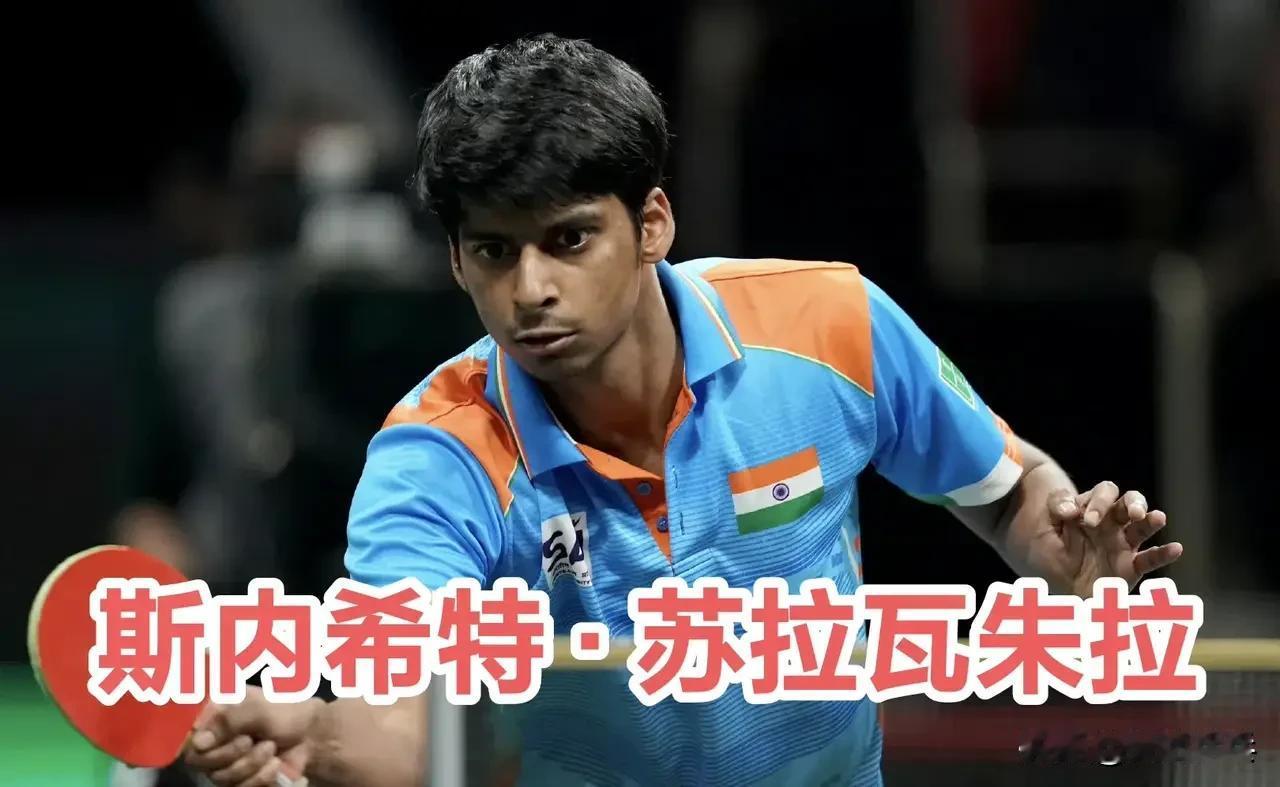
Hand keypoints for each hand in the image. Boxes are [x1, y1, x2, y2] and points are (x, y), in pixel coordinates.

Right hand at [184, 686, 322, 786]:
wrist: (311, 735)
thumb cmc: (285, 712)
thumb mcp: (259, 708)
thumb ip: (228, 720)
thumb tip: (197, 742)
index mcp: (214, 714)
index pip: (186, 733)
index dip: (199, 742)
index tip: (215, 742)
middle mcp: (213, 740)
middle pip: (199, 761)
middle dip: (231, 754)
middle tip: (253, 741)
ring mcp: (224, 762)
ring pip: (220, 778)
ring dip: (251, 765)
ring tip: (271, 749)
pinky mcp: (238, 781)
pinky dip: (259, 779)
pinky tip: (274, 765)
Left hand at [1041, 481, 1182, 596]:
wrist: (1051, 584)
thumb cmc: (1048, 552)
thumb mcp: (1043, 526)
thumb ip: (1056, 509)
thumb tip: (1071, 507)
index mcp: (1090, 510)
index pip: (1103, 494)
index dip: (1099, 502)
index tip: (1087, 521)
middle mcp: (1110, 523)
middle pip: (1128, 502)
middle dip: (1133, 503)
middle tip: (1132, 512)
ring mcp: (1122, 544)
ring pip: (1142, 526)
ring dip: (1151, 521)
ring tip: (1157, 518)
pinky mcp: (1130, 566)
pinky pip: (1149, 559)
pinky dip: (1164, 554)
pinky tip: (1176, 548)